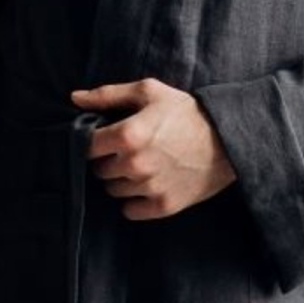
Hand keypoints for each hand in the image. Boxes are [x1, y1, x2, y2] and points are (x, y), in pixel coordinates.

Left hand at [69, 77, 237, 219]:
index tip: (107, 138)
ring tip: (142, 166)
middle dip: (109, 160)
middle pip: (99, 170)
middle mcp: (135, 164)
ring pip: (113, 190)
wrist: (228, 139)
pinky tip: (148, 185)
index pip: (87, 147)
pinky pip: (129, 210)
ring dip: (121, 180)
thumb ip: (108, 95)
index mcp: (128, 135)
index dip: (94, 142)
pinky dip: (134, 201)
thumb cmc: (186, 112)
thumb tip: (75, 98)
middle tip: (130, 150)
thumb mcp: (149, 92)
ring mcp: (149, 188)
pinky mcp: (163, 206)